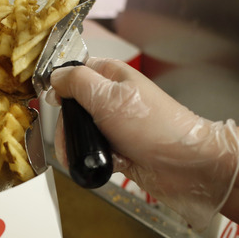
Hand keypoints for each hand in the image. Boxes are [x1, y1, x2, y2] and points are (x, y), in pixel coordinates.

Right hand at [47, 58, 238, 230]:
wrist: (187, 165)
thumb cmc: (154, 126)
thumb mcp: (107, 96)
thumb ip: (76, 82)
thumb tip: (54, 78)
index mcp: (111, 76)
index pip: (75, 71)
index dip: (60, 85)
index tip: (50, 101)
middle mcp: (112, 99)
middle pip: (73, 107)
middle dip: (67, 125)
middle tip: (69, 138)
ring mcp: (116, 125)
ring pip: (81, 132)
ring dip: (78, 145)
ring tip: (84, 155)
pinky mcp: (119, 149)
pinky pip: (93, 152)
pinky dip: (93, 159)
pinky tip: (102, 163)